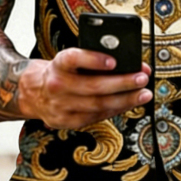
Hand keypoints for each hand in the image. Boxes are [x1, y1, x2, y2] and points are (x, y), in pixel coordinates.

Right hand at [17, 48, 152, 128]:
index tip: (114, 61)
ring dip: (125, 99)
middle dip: (122, 83)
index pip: (73, 59)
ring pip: (98, 105)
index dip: (93, 60)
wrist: (36, 92)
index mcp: (58, 64)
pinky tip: (129, 103)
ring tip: (144, 94)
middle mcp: (57, 85)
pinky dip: (115, 110)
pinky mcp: (66, 122)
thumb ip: (93, 58)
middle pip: (93, 86)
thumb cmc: (63, 72)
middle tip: (142, 78)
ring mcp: (61, 106)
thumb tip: (127, 62)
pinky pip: (96, 117)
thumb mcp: (71, 59)